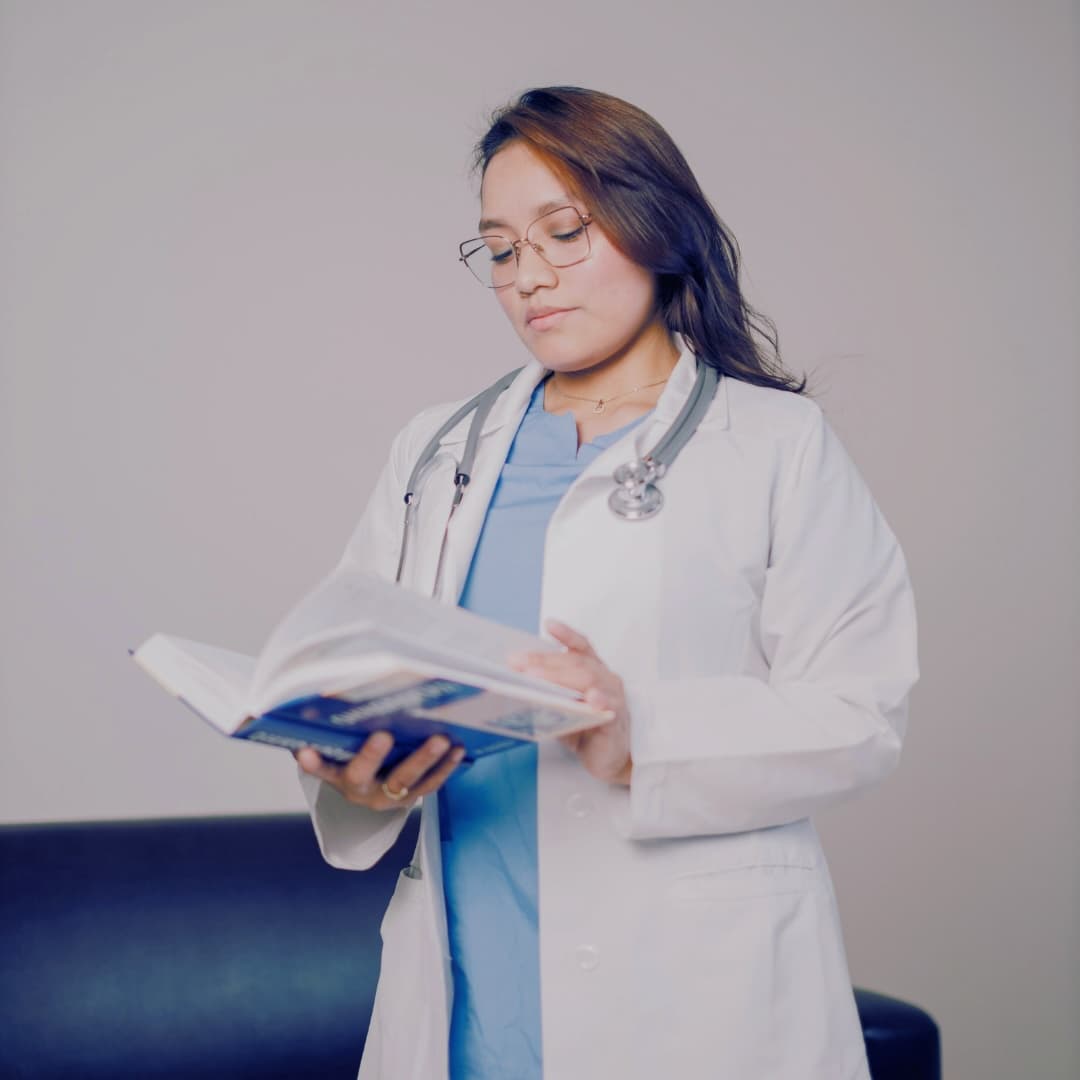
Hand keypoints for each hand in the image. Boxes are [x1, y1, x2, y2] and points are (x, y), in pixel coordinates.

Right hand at [295, 733, 464, 809]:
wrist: (370, 788)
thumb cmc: (350, 756)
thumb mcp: (335, 747)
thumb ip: (325, 733)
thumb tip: (303, 704)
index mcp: (338, 777)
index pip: (322, 771)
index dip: (313, 764)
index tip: (304, 752)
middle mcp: (362, 791)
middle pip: (367, 776)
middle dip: (374, 756)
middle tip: (383, 735)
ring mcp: (389, 797)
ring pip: (406, 782)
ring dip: (424, 761)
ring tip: (442, 740)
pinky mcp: (413, 795)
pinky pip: (430, 784)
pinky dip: (445, 767)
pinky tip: (458, 748)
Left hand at [509, 620, 631, 785]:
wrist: (610, 760)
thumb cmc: (586, 731)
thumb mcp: (564, 709)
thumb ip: (550, 696)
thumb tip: (518, 687)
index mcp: (593, 672)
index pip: (581, 647)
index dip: (566, 634)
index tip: (548, 624)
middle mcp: (606, 679)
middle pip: (576, 663)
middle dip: (544, 661)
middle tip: (519, 663)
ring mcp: (614, 697)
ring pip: (589, 679)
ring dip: (560, 677)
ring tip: (538, 677)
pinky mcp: (618, 718)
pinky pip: (609, 706)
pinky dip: (600, 700)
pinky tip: (591, 700)